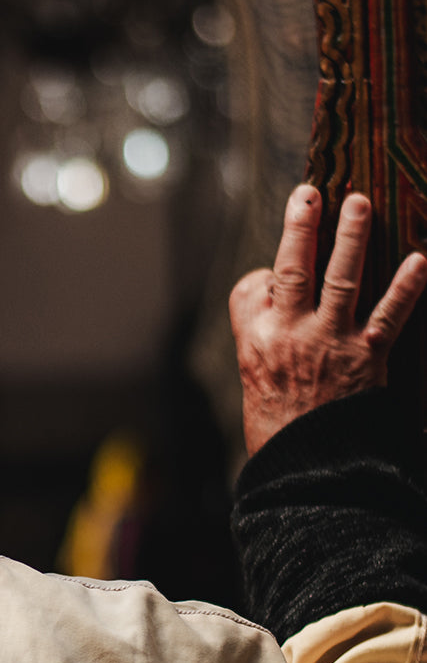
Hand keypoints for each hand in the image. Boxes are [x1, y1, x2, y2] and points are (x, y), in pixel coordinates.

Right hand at [229, 184, 426, 456]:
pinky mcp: (366, 359)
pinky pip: (389, 315)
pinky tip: (419, 261)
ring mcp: (330, 343)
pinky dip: (406, 287)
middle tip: (311, 193)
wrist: (308, 469)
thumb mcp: (253, 378)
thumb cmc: (278, 427)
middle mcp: (291, 334)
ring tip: (359, 203)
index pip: (256, 287)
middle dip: (302, 225)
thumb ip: (265, 333)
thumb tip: (279, 293)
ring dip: (352, 238)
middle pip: (295, 267)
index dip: (265, 274)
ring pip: (341, 279)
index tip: (275, 270)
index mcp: (256, 339)